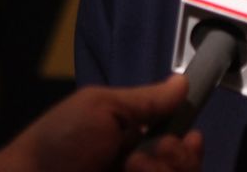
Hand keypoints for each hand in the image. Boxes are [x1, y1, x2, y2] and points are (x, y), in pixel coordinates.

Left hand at [0, 76, 201, 171]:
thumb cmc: (54, 144)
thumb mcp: (101, 108)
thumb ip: (145, 100)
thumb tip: (182, 83)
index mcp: (131, 143)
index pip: (178, 144)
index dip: (189, 143)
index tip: (191, 136)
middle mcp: (136, 169)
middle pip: (184, 165)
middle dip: (175, 156)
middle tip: (148, 154)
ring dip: (161, 170)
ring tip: (129, 168)